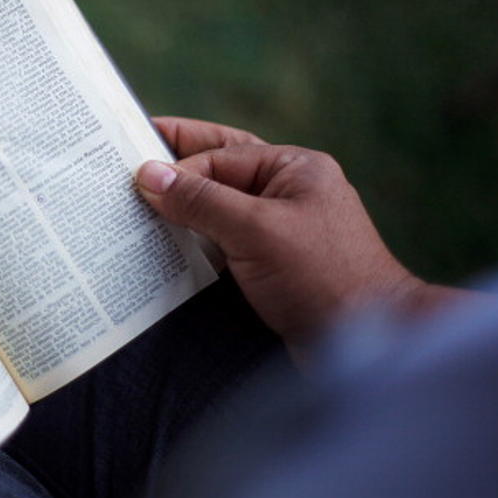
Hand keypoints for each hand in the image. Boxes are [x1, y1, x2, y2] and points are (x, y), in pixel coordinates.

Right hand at [137, 117, 437, 357]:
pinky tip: (168, 243)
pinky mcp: (273, 264)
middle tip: (128, 154)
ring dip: (183, 205)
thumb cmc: (321, 278)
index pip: (221, 155)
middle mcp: (289, 192)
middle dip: (177, 163)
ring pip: (220, 206)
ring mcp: (281, 229)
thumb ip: (200, 200)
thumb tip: (148, 174)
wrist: (369, 344)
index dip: (177, 166)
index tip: (133, 177)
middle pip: (221, 168)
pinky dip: (196, 238)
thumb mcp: (254, 231)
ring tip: (138, 200)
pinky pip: (225, 240)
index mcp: (295, 168)